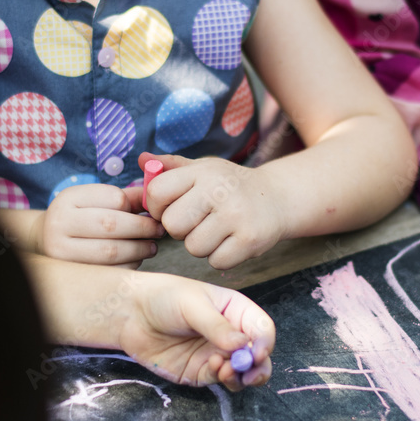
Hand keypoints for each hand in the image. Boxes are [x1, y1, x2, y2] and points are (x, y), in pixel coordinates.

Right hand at [41, 182, 163, 267]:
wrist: (47, 241)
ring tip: (151, 246)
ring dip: (139, 249)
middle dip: (142, 228)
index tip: (150, 211)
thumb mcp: (95, 200)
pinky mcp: (71, 274)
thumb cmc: (81, 217)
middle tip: (159, 230)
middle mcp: (59, 223)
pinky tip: (136, 259)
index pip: (113, 197)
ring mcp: (61, 251)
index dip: (135, 206)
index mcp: (68, 198)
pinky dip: (129, 265)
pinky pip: (109, 271)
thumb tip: (155, 197)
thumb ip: (125, 198)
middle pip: (111, 224)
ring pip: (111, 251)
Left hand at [121, 273, 274, 389]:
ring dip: (242, 376)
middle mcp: (230, 333)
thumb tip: (243, 345)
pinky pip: (220, 380)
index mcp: (234, 309)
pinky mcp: (201, 371)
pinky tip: (214, 367)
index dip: (264, 342)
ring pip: (243, 373)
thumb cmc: (163, 297)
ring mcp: (217, 354)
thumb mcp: (192, 304)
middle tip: (249, 372)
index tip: (255, 353)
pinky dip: (223, 378)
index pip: (262, 328)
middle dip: (259, 366)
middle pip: (258, 355)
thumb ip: (217, 325)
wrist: (130, 314)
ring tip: (227, 370)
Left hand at [140, 152, 287, 269]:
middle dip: (179, 229)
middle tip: (196, 221)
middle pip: (172, 225)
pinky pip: (215, 261)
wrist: (277, 197)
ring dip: (200, 244)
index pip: (156, 191)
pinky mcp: (250, 240)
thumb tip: (142, 159)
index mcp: (203, 171)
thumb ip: (170, 166)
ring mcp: (236, 216)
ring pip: (193, 247)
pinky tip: (230, 240)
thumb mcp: (202, 168)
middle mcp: (219, 191)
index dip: (156, 206)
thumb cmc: (230, 185)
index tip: (169, 207)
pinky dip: (220, 256)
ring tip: (215, 230)